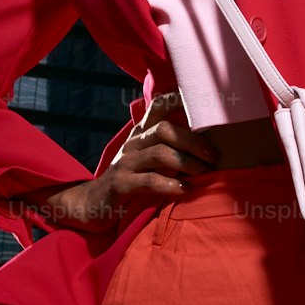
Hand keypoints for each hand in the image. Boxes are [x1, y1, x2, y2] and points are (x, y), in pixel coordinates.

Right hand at [30, 91, 219, 231]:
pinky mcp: (120, 185)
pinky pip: (148, 180)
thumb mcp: (146, 159)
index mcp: (140, 134)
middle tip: (213, 155)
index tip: (201, 101)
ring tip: (204, 171)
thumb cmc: (129, 180)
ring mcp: (125, 163)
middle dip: (192, 140)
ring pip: (159, 152)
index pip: (157, 108)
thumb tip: (205, 143)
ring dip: (186, 162)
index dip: (177, 100)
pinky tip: (184, 189)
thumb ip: (167, 147)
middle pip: (164, 129)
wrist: (92, 204)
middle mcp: (133, 143)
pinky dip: (169, 184)